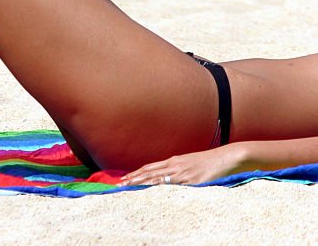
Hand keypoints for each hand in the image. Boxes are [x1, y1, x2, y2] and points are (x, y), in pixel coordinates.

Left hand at [118, 143, 245, 186]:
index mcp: (175, 161)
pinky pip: (174, 185)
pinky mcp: (192, 181)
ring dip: (141, 181)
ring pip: (158, 177)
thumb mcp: (192, 165)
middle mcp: (176, 165)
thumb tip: (173, 179)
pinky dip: (161, 187)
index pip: (151, 168)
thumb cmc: (211, 163)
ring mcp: (183, 173)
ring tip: (128, 185)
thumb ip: (181, 171)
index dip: (138, 172)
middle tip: (120, 183)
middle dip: (134, 177)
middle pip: (150, 171)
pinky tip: (152, 189)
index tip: (126, 177)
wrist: (227, 158)